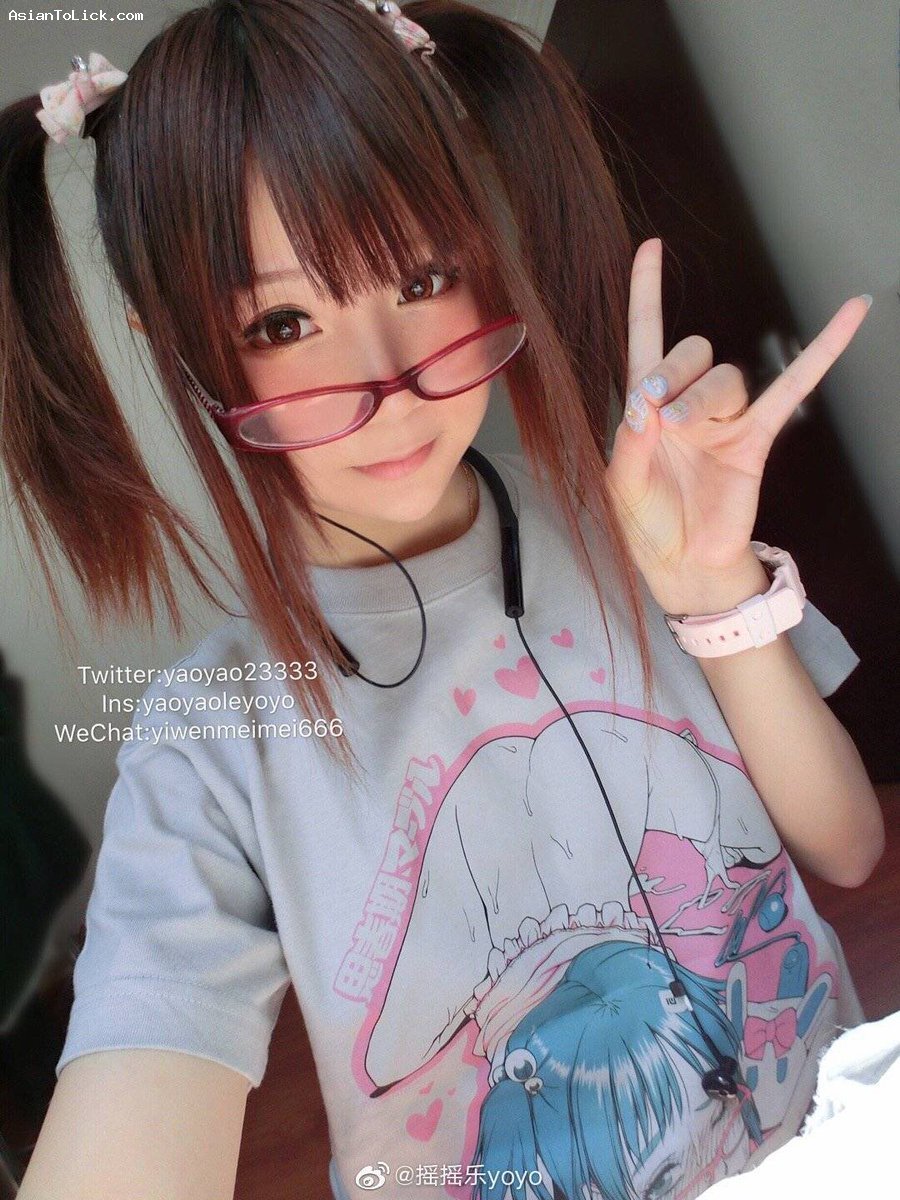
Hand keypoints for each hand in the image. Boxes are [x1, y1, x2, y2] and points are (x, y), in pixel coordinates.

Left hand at [606, 238, 871, 612]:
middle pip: (690, 352)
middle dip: (674, 375)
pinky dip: (823, 350)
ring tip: (688, 430)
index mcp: (646, 407)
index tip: (651, 249)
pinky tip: (851, 313)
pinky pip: (794, 386)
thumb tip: (644, 401)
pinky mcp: (756, 436)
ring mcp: (724, 418)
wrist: (684, 563)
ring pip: (727, 375)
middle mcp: (686, 404)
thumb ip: (628, 440)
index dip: (647, 294)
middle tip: (660, 413)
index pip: (646, 338)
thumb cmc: (647, 523)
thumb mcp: (621, 484)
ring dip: (705, 397)